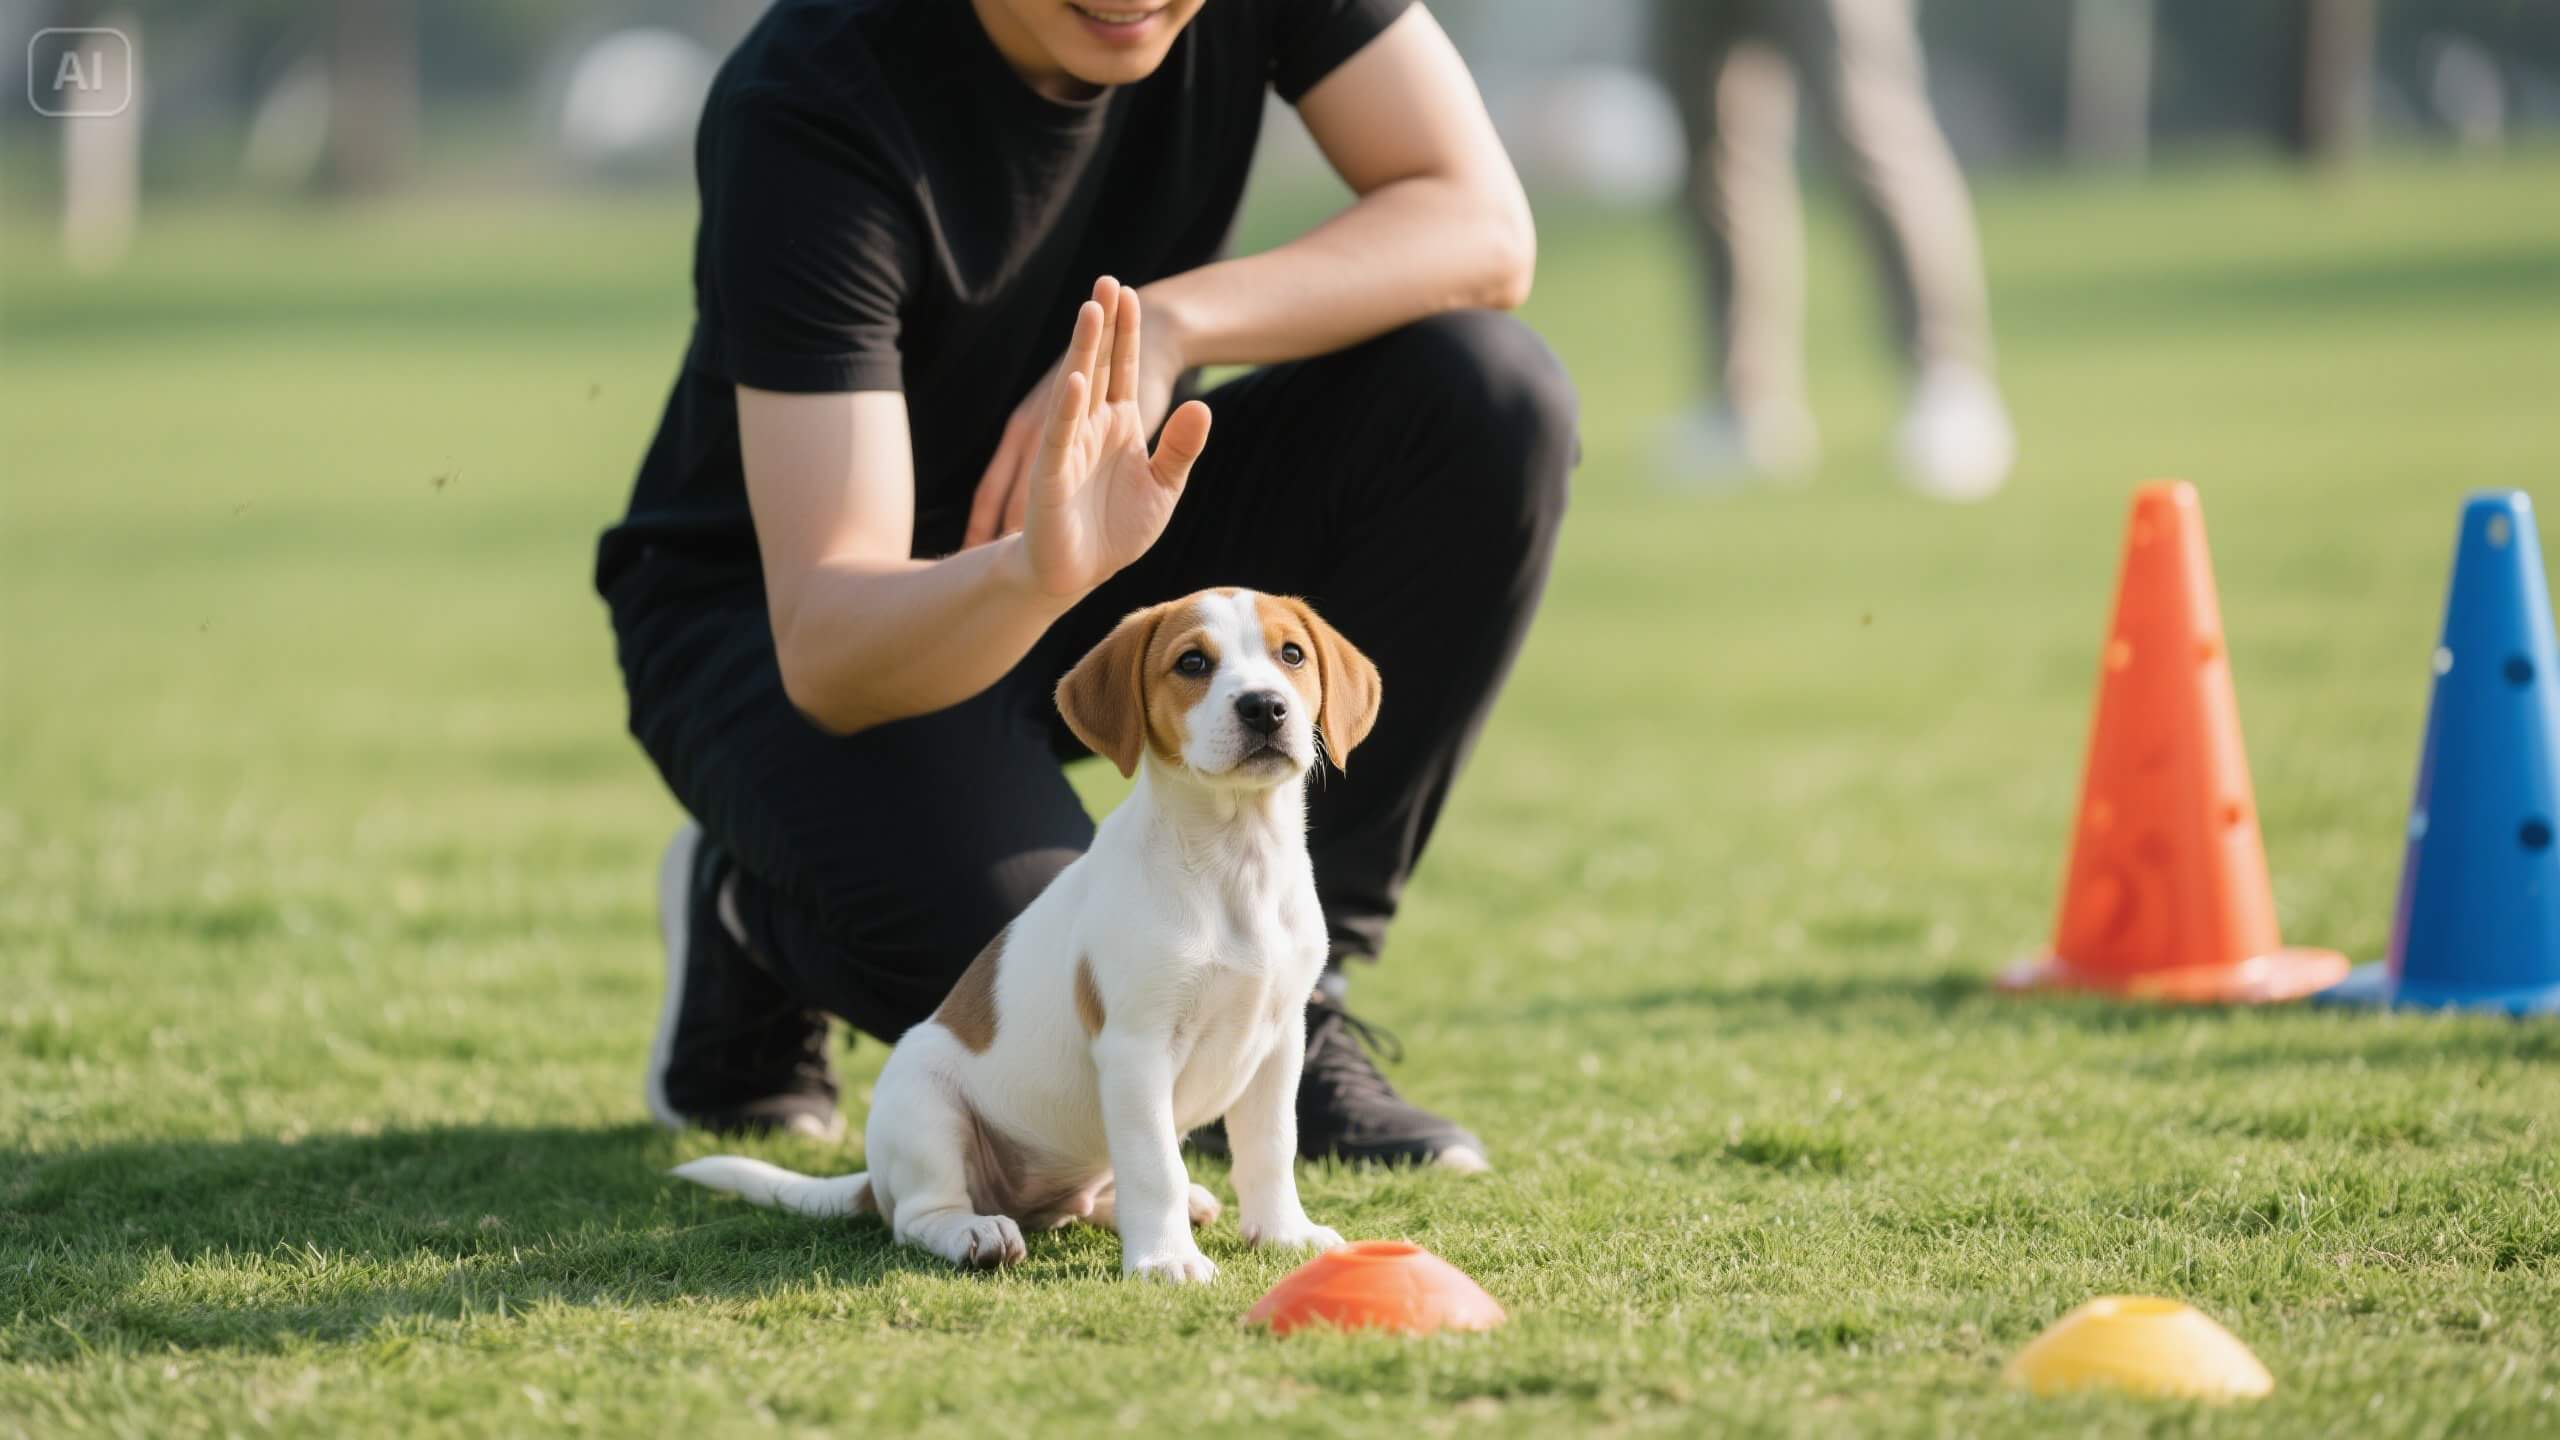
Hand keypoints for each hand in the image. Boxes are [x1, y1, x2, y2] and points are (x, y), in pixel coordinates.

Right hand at [1008, 277, 1211, 599]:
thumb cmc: (1115, 529)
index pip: (1124, 369)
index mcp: (1118, 425)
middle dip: (1102, 324)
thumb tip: (1204, 406)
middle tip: (1107, 280)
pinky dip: (1069, 411)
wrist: (1079, 572)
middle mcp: (1090, 426)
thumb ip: (1182, 447)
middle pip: (1098, 366)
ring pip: (1077, 390)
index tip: (1130, 292)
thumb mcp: (1163, 487)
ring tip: (1090, 311)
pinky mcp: (1051, 477)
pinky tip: (1077, 381)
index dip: (1126, 333)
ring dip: (1084, 352)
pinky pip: (1062, 438)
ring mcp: (1068, 447)